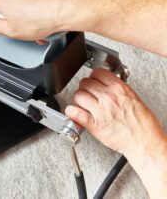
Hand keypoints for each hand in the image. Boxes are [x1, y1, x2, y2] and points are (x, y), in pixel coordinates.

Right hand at [0, 0, 79, 40]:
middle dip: (14, 15)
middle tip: (20, 27)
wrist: (64, 10)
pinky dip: (38, 10)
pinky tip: (44, 21)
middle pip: (9, 2)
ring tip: (36, 28)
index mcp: (4, 0)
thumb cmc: (39, 21)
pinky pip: (36, 1)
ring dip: (28, 14)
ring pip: (24, 3)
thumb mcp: (12, 31)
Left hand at [65, 68, 166, 197]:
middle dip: (84, 88)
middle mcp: (109, 97)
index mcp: (120, 89)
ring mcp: (100, 110)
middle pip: (85, 83)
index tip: (93, 81)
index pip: (97, 72)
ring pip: (78, 95)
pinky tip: (74, 113)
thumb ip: (118, 90)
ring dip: (78, 99)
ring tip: (82, 104)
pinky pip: (74, 112)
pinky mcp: (93, 124)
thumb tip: (107, 85)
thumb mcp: (134, 99)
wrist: (144, 143)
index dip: (93, 77)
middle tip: (87, 93)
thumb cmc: (142, 125)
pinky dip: (71, 112)